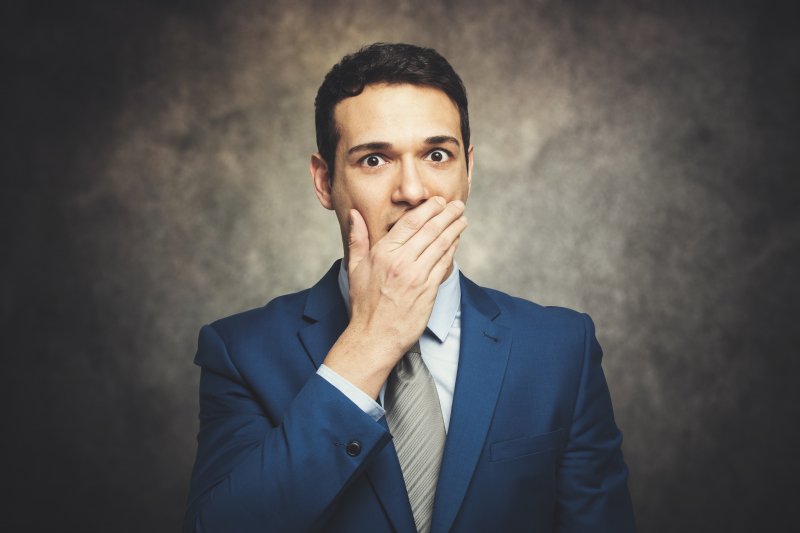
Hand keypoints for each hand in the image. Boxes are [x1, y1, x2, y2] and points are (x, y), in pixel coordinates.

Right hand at [323, 197, 467, 397]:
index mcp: (383, 253)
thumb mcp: (354, 267)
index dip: (428, 209)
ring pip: (441, 245)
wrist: (374, 336)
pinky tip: (456, 241)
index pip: (411, 222)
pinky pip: (444, 264)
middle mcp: (402, 262)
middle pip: (431, 230)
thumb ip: (357, 238)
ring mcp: (417, 277)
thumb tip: (354, 214)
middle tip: (457, 205)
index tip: (438, 201)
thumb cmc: (364, 303)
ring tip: (462, 219)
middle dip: (447, 214)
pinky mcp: (429, 291)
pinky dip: (452, 250)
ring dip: (454, 229)